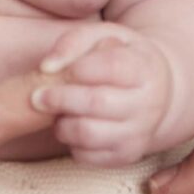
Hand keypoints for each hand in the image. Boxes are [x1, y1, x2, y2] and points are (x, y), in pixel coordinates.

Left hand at [30, 22, 175, 164]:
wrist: (157, 94)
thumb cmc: (122, 58)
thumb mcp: (105, 36)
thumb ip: (74, 41)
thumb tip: (47, 67)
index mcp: (145, 68)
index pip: (111, 67)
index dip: (78, 68)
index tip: (55, 68)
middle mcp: (149, 104)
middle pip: (96, 102)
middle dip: (59, 99)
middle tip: (37, 96)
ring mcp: (139, 133)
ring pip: (89, 134)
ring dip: (62, 124)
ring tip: (56, 113)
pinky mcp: (126, 155)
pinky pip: (88, 156)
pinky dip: (70, 143)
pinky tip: (71, 126)